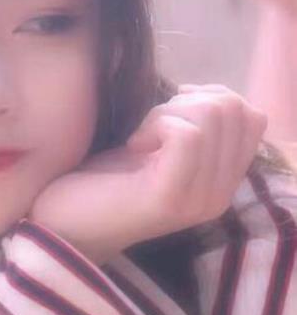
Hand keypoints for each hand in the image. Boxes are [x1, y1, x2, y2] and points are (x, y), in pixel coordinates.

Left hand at [29, 85, 266, 262]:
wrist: (62, 223)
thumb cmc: (102, 179)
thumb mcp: (155, 149)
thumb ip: (190, 128)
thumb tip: (204, 91)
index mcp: (222, 181)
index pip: (252, 118)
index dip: (212, 96)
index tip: (171, 108)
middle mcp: (220, 194)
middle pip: (235, 110)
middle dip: (188, 100)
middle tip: (151, 125)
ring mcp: (198, 199)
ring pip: (213, 117)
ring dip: (167, 112)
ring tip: (140, 137)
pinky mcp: (169, 198)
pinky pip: (186, 135)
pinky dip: (156, 125)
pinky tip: (133, 145)